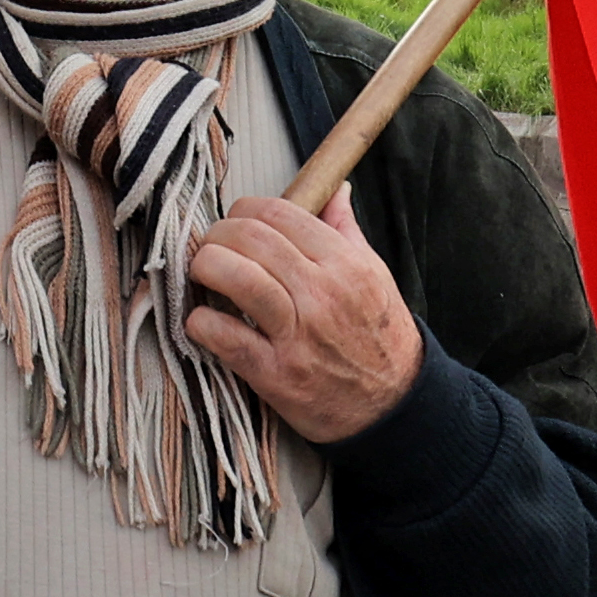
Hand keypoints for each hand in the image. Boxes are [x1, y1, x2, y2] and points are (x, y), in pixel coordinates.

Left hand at [183, 192, 423, 444]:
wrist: (394, 406)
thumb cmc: (379, 337)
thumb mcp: (374, 276)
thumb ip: (346, 231)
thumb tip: (335, 191)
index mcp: (345, 263)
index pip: (278, 213)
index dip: (243, 210)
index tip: (235, 224)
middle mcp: (322, 294)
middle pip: (250, 238)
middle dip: (217, 235)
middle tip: (212, 249)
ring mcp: (298, 335)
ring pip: (235, 278)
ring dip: (204, 268)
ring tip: (202, 276)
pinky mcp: (276, 374)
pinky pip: (224, 336)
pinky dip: (201, 323)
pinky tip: (202, 321)